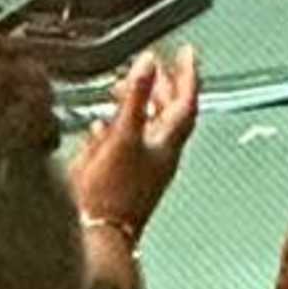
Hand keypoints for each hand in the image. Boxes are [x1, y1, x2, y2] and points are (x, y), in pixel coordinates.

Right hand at [69, 45, 201, 253]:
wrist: (99, 236)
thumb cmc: (113, 193)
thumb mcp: (124, 136)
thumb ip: (136, 98)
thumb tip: (148, 63)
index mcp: (166, 143)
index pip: (186, 101)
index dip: (188, 74)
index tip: (188, 52)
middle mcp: (160, 154)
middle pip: (169, 113)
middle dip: (164, 84)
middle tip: (157, 64)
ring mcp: (144, 167)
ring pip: (148, 127)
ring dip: (140, 103)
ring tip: (127, 85)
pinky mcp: (125, 178)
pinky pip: (126, 144)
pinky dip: (118, 127)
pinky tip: (102, 125)